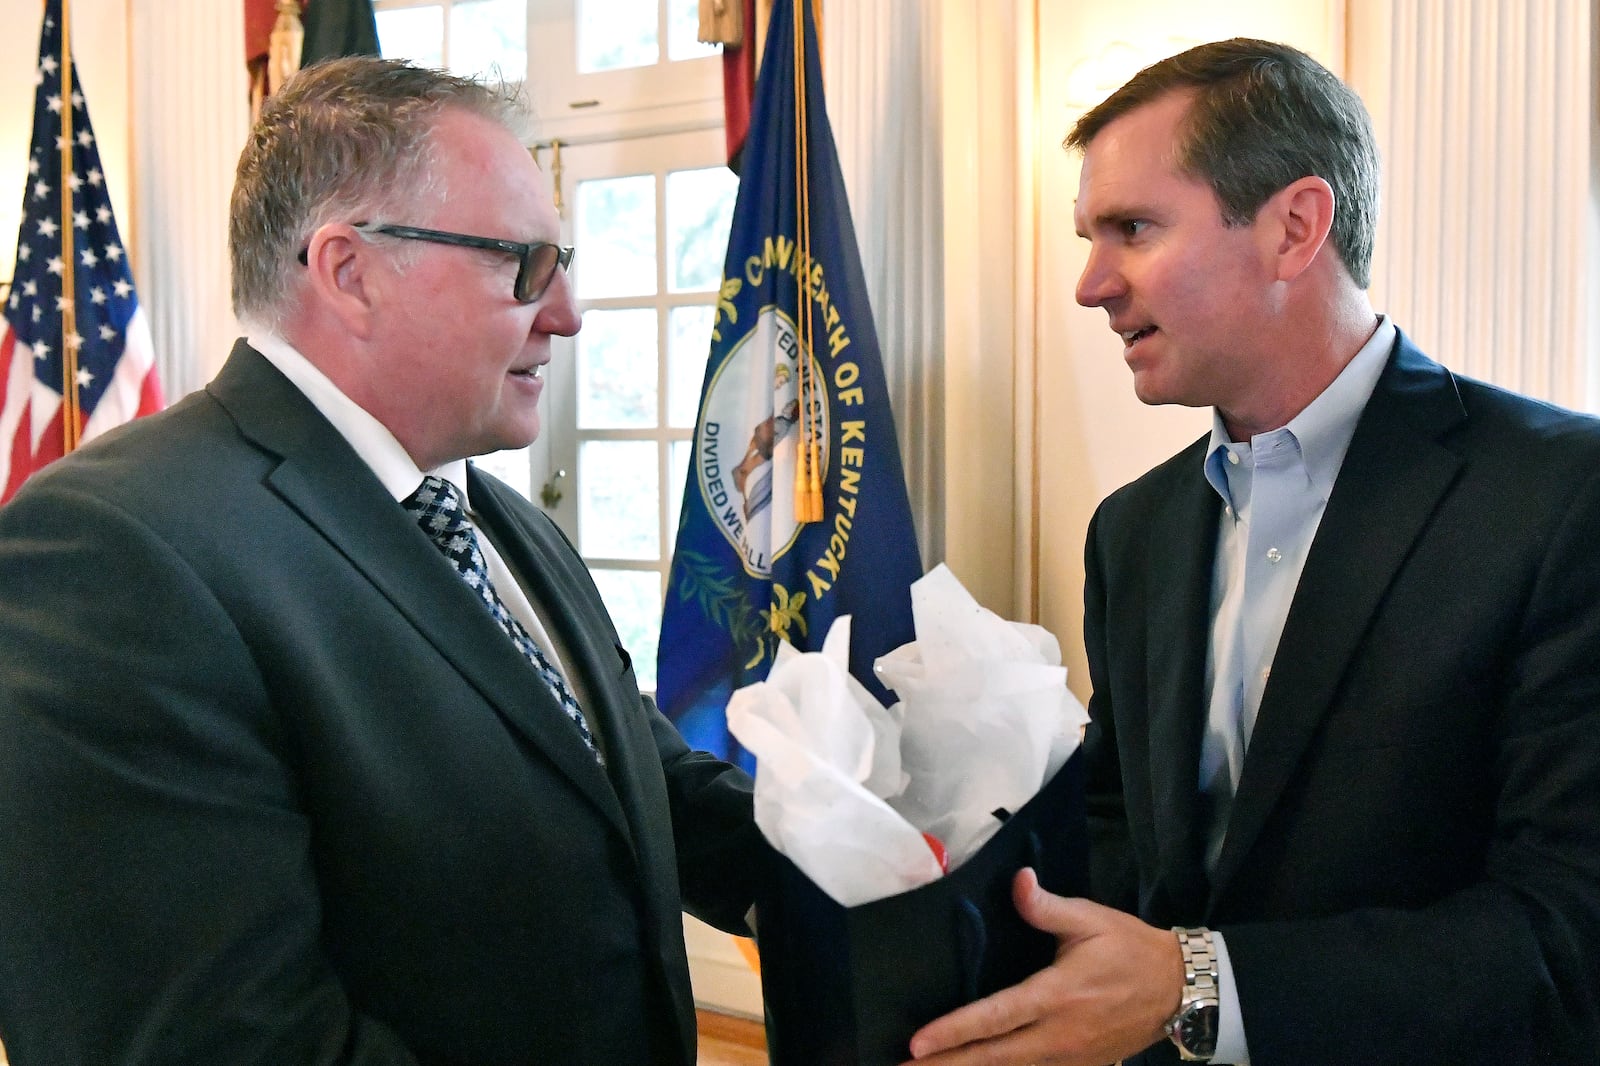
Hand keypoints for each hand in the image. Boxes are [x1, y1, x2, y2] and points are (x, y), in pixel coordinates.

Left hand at [901, 868, 1182, 1065]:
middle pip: (993, 1059)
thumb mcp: (1092, 920)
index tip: (918, 1043)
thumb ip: (1047, 906)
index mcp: (1057, 997)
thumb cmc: (1131, 950)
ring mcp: (1070, 1058)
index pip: (996, 1018)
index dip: (955, 1031)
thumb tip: (1019, 882)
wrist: (1181, 990)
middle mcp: (1059, 1036)